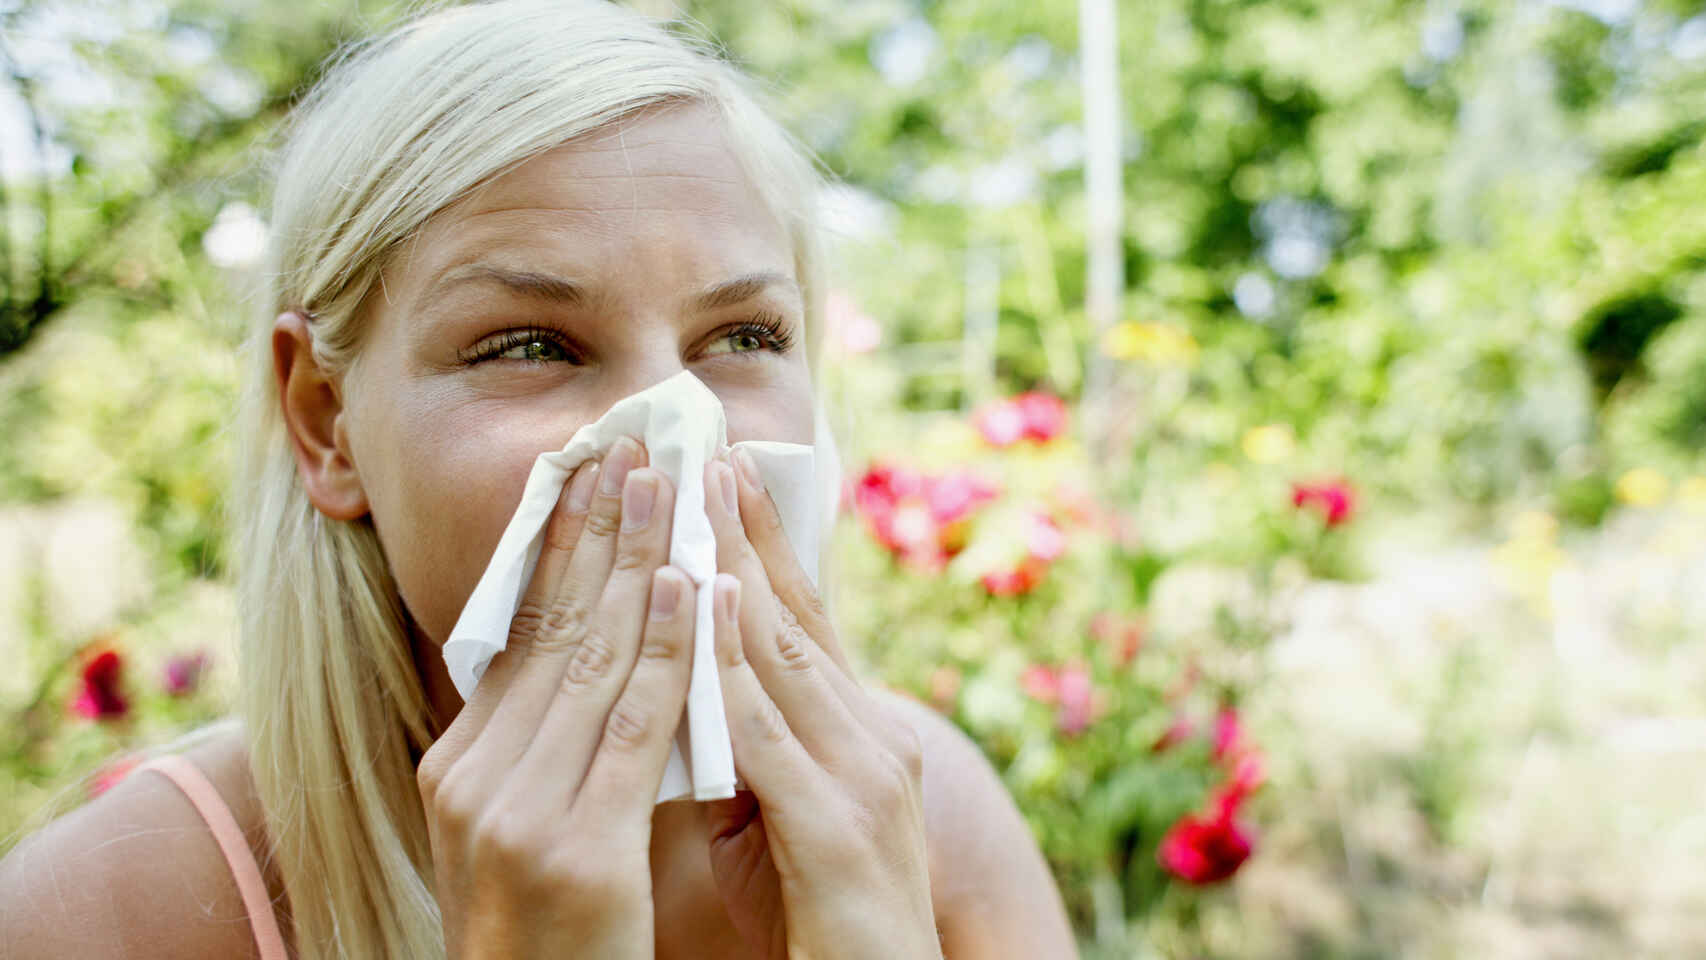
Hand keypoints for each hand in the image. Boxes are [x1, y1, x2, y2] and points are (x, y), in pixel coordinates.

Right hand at [414, 439, 694, 959]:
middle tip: (632, 443)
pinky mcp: (574, 849)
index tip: (589, 471)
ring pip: (591, 659)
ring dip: (634, 561)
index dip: (558, 546)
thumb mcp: (520, 828)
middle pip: (550, 626)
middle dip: (596, 529)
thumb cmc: (548, 935)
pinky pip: (633, 727)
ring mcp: (517, 811)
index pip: (519, 631)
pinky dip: (666, 651)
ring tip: (665, 483)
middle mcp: (473, 776)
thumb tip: (581, 659)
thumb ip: (543, 748)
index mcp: (459, 765)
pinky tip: (688, 587)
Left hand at [700, 451, 941, 959]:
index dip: (762, 549)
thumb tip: (685, 696)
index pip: (805, 623)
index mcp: (859, 734)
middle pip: (799, 616)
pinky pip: (768, 729)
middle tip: (703, 453)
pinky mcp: (840, 825)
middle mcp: (874, 737)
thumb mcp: (778, 819)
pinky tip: (698, 610)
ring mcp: (865, 776)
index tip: (722, 479)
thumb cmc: (821, 919)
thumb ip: (745, 751)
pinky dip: (729, 665)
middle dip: (746, 533)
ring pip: (786, 653)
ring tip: (695, 497)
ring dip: (733, 570)